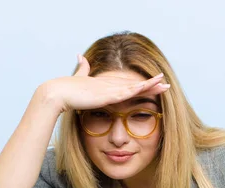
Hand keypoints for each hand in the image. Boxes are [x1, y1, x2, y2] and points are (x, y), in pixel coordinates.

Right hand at [38, 54, 169, 112]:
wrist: (57, 92)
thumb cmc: (65, 89)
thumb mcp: (78, 78)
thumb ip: (82, 68)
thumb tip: (80, 56)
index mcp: (104, 84)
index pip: (127, 84)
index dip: (141, 84)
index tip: (153, 83)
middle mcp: (109, 84)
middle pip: (134, 84)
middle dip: (151, 84)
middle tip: (166, 82)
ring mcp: (108, 89)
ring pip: (134, 87)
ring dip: (150, 86)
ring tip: (165, 84)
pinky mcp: (106, 95)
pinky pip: (126, 93)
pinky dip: (138, 90)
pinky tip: (148, 89)